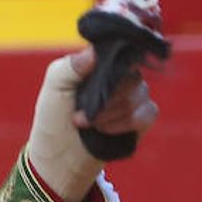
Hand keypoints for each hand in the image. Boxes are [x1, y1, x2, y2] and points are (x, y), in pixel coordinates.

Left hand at [27, 46, 158, 201]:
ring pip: (140, 93)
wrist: (60, 156)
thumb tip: (93, 52)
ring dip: (111, 112)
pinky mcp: (141, 117)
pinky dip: (127, 122)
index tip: (113, 62)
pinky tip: (106, 130)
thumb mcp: (54, 90)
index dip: (125, 46)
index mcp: (96, 62)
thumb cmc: (53, 118)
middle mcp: (118, 75)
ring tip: (89, 124)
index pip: (120, 45)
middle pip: (130, 73)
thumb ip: (69, 68)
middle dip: (107, 96)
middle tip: (81, 114)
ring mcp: (131, 95)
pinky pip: (148, 112)